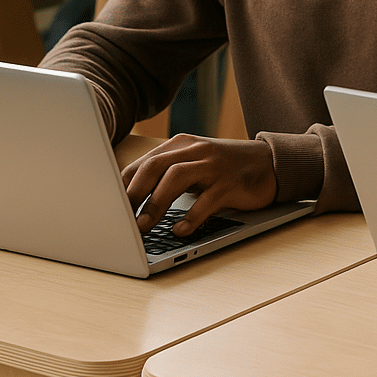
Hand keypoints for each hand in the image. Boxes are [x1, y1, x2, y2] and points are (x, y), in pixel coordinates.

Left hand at [122, 134, 277, 234]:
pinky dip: (191, 216)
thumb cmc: (224, 169)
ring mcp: (215, 165)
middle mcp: (196, 151)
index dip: (121, 186)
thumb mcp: (193, 167)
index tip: (106, 208)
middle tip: (118, 217)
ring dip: (156, 202)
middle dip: (133, 193)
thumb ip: (167, 177)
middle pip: (155, 166)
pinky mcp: (231, 183)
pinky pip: (207, 200)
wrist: (270, 163)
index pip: (142, 164)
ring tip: (143, 226)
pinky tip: (180, 230)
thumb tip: (129, 203)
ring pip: (177, 177)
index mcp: (181, 145)